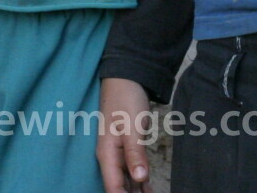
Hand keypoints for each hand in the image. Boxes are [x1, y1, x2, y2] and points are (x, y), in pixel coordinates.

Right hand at [96, 77, 152, 192]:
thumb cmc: (125, 98)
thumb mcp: (132, 126)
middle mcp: (110, 158)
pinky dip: (141, 184)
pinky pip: (132, 172)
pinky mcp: (127, 148)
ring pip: (126, 182)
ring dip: (137, 192)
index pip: (113, 188)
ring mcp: (118, 154)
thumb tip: (138, 179)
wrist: (126, 76)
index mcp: (108, 154)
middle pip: (119, 188)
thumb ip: (135, 153)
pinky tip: (149, 190)